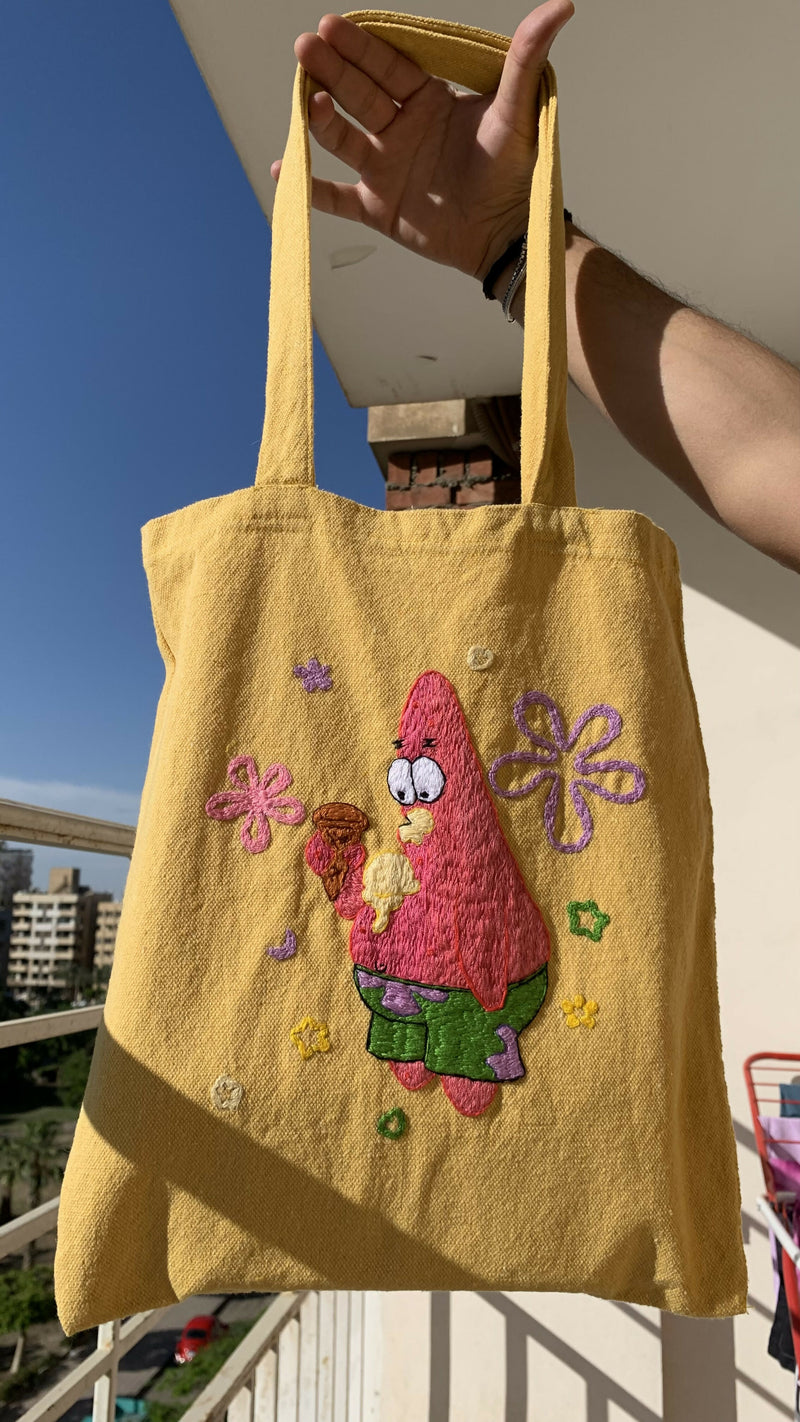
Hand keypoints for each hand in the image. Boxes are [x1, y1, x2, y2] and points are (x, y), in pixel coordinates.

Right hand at [270, 2, 573, 283]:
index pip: (387, 65)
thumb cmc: (514, 171)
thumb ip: (527, 57)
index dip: (361, 46)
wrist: (508, 233)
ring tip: (308, 98)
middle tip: (306, 46)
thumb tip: (560, 6)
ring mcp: (386, 167)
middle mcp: (401, 129)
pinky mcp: (379, 208)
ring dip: (322, 119)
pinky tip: (282, 167)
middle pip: (359, 94)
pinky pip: (336, 198)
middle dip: (333, 70)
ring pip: (344, 138)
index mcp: (427, 99)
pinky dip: (309, 188)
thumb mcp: (518, 110)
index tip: (334, 24)